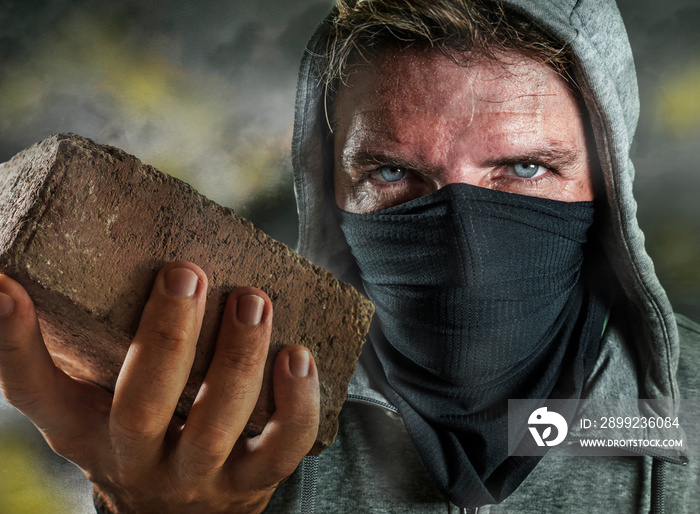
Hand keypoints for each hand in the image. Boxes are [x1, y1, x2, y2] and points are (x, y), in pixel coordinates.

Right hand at [0, 261, 319, 512]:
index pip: (33, 390)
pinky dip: (296, 403)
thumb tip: (64, 263)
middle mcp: (134, 457)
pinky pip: (281, 448)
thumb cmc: (139, 434)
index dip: (14, 341)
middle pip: (141, 404)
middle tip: (186, 272)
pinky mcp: (251, 482)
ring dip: (237, 358)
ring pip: (215, 425)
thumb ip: (96, 347)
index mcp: (84, 428)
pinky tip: (298, 356)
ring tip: (252, 299)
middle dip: (167, 336)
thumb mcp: (98, 402)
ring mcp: (196, 476)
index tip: (7, 286)